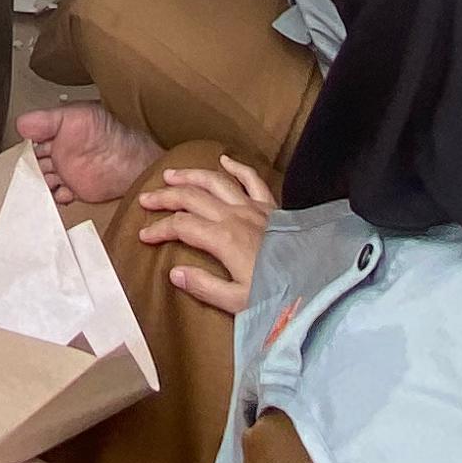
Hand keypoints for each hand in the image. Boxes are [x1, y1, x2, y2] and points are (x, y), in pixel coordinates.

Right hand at [136, 156, 275, 312]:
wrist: (318, 281)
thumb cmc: (279, 295)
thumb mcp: (238, 302)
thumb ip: (205, 287)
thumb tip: (174, 272)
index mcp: (222, 238)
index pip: (181, 226)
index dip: (159, 229)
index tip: (143, 236)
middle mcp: (234, 215)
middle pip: (191, 197)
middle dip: (165, 197)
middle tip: (145, 199)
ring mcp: (253, 207)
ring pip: (215, 181)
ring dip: (191, 176)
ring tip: (171, 174)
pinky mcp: (270, 207)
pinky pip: (252, 179)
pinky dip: (236, 168)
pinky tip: (224, 160)